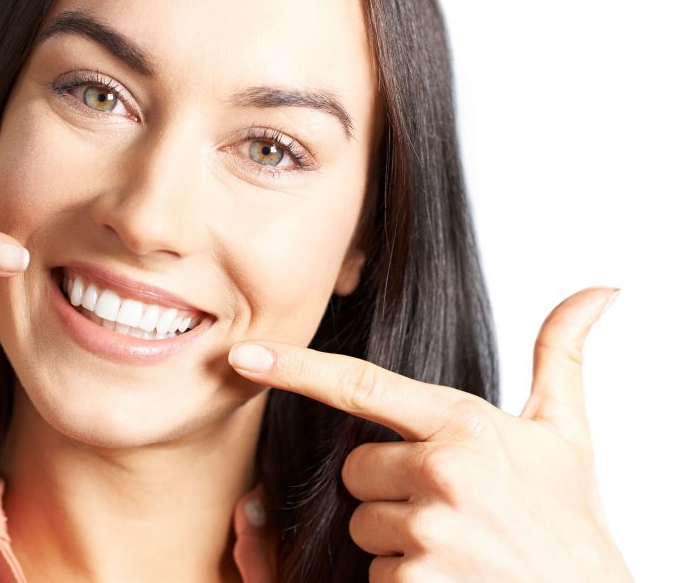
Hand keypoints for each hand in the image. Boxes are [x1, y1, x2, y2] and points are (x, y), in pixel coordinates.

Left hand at [228, 287, 633, 581]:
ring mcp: (429, 531)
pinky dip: (405, 581)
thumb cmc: (571, 523)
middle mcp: (444, 472)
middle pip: (356, 471)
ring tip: (457, 547)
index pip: (362, 385)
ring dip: (397, 539)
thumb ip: (561, 356)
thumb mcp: (567, 435)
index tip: (244, 356)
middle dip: (387, 490)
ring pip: (364, 525)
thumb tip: (599, 289)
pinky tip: (452, 579)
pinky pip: (375, 576)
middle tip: (448, 508)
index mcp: (465, 425)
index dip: (296, 368)